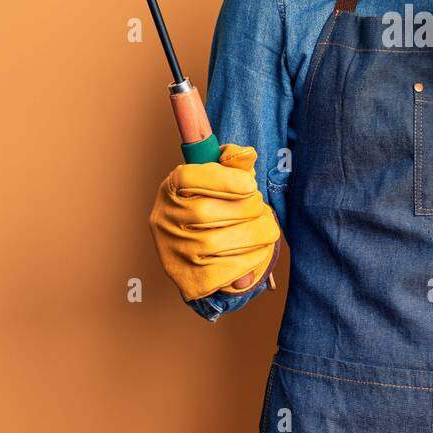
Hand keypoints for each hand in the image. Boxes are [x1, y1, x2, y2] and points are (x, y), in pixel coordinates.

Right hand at [148, 143, 281, 301]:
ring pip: (217, 243)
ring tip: (267, 230)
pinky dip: (250, 261)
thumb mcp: (218, 179)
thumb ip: (234, 163)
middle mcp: (166, 219)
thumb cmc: (212, 204)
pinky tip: (258, 251)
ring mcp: (174, 250)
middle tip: (260, 208)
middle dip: (246, 209)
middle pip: (206, 212)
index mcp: (171, 189)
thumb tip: (247, 155)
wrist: (196, 248)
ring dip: (254, 235)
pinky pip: (223, 270)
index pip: (188, 178)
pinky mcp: (188, 278)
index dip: (223, 180)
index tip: (251, 185)